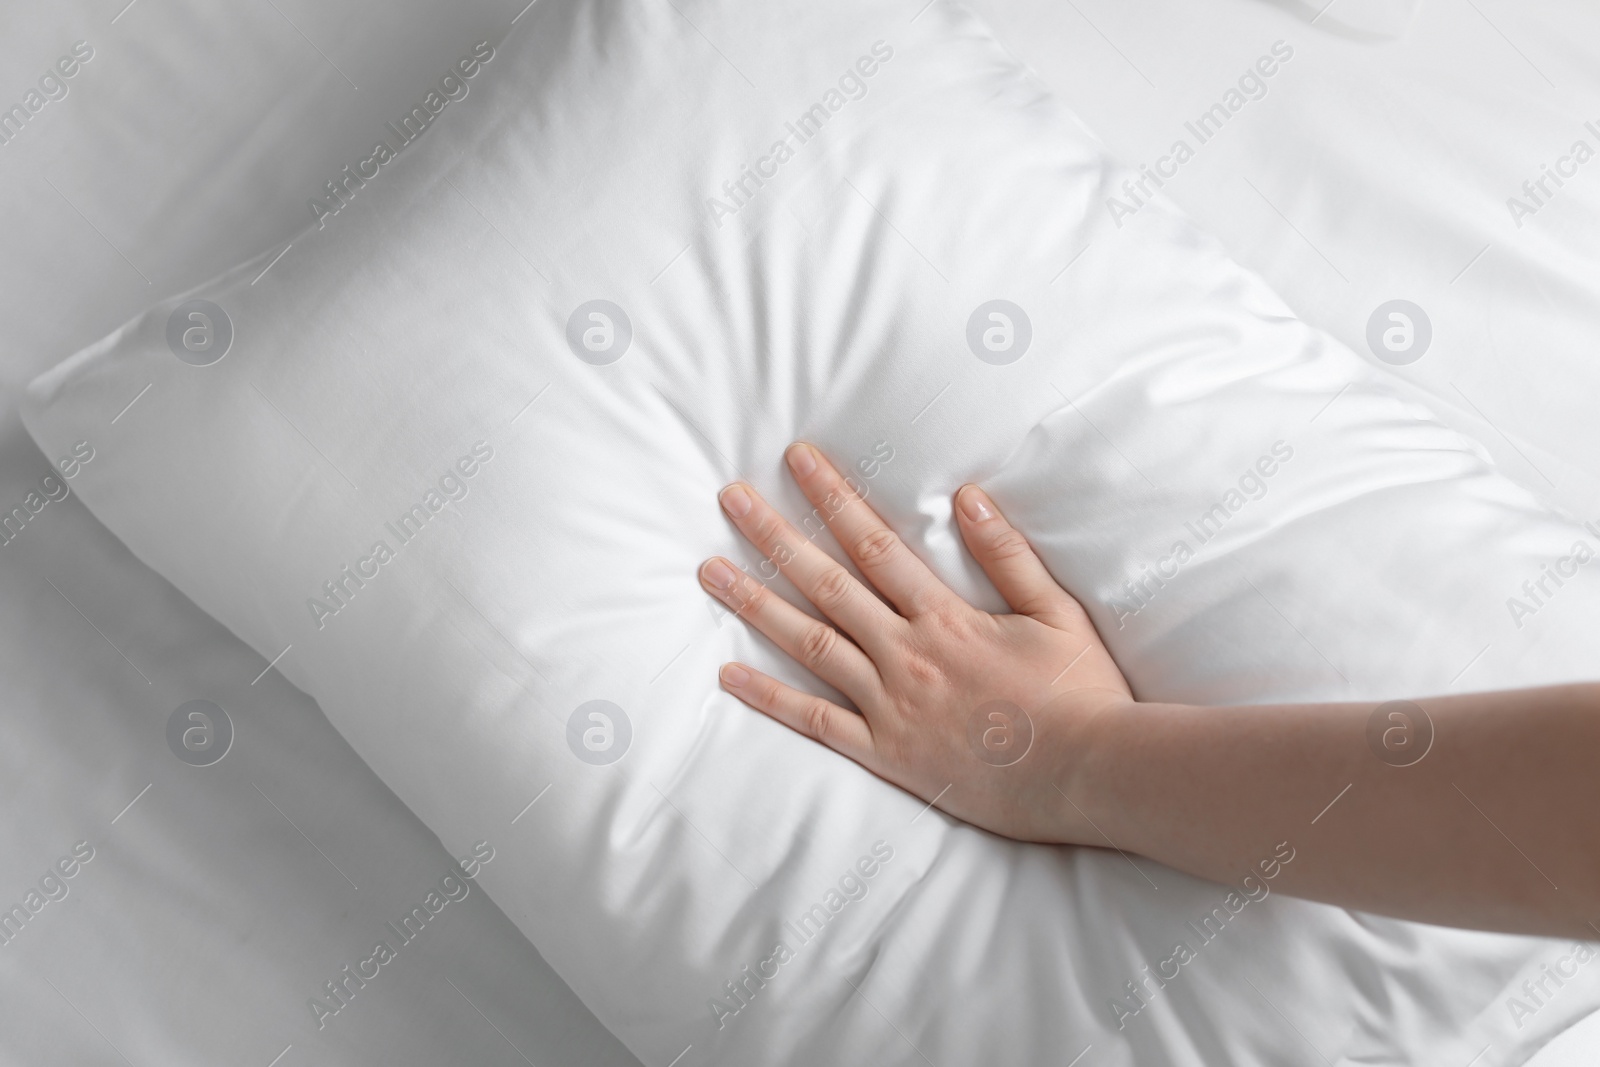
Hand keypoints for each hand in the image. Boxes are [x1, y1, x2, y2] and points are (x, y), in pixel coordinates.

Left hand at [698, 442, 1132, 843]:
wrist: (1088, 775)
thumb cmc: (1081, 693)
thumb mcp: (1055, 610)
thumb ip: (1008, 554)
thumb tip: (965, 498)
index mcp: (945, 617)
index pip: (875, 543)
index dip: (832, 497)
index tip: (796, 461)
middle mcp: (906, 655)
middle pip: (826, 584)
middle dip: (776, 536)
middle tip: (730, 499)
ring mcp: (890, 706)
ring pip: (809, 645)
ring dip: (756, 604)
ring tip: (711, 571)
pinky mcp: (885, 754)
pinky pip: (815, 723)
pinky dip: (769, 699)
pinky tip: (728, 675)